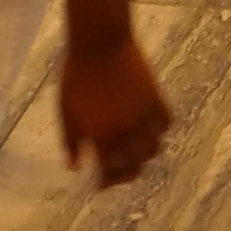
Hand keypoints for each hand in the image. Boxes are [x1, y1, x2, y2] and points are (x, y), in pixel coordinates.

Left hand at [53, 28, 173, 189]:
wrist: (99, 43)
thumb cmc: (75, 76)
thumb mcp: (65, 112)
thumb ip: (70, 141)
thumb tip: (75, 167)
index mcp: (100, 136)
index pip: (108, 171)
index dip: (105, 183)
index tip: (99, 187)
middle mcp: (125, 131)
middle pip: (134, 165)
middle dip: (125, 174)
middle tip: (117, 173)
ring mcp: (143, 115)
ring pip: (153, 148)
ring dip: (143, 154)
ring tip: (134, 152)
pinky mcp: (156, 98)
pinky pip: (165, 124)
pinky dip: (158, 131)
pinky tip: (148, 129)